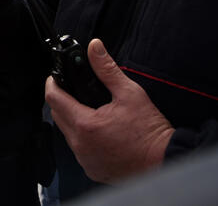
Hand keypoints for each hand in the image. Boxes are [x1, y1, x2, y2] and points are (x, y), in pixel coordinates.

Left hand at [46, 39, 173, 183]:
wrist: (165, 160)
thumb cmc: (150, 131)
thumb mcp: (129, 93)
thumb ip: (107, 69)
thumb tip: (95, 48)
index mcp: (85, 125)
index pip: (54, 99)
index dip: (52, 83)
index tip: (55, 76)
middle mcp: (81, 145)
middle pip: (57, 116)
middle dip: (62, 100)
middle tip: (74, 90)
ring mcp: (85, 160)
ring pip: (67, 134)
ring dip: (72, 120)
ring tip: (89, 109)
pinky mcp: (92, 169)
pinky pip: (79, 149)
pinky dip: (83, 138)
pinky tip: (98, 130)